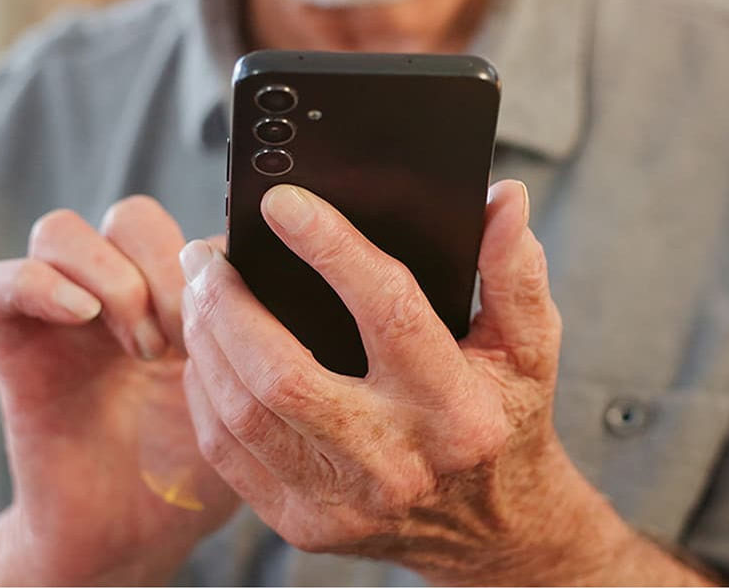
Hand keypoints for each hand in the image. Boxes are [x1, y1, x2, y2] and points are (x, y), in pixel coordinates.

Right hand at [0, 197, 237, 584]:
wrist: (132, 535)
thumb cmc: (193, 469)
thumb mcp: (244, 395)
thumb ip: (255, 333)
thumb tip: (276, 275)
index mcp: (173, 297)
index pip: (186, 225)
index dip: (213, 258)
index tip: (238, 312)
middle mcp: (115, 295)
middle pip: (129, 217)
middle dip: (164, 266)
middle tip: (186, 335)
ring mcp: (59, 317)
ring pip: (60, 231)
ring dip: (111, 278)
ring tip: (143, 347)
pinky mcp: (11, 347)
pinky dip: (35, 285)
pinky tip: (82, 318)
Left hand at [176, 181, 631, 583]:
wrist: (492, 529)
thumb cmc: (504, 418)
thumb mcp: (528, 346)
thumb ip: (514, 271)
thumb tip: (504, 200)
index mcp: (459, 412)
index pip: (388, 314)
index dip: (331, 250)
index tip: (282, 201)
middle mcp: (400, 463)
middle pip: (284, 375)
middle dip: (230, 303)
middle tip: (207, 253)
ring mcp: (346, 503)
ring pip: (243, 414)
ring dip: (207, 341)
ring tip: (199, 289)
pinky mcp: (306, 526)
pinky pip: (229, 453)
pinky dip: (207, 392)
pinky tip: (207, 351)